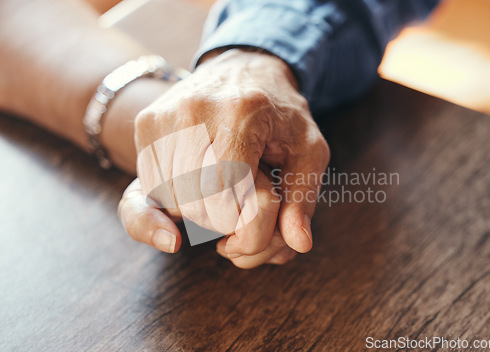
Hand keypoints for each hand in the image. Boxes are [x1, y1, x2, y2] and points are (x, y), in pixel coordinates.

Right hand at [119, 49, 329, 266]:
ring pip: (167, 198)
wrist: (244, 67)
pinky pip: (150, 185)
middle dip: (215, 218)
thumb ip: (303, 198)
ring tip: (218, 183)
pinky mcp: (146, 124)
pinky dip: (175, 196)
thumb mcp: (308, 149)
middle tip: (236, 198)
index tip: (249, 208)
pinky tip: (198, 177)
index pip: (222, 193)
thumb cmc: (279, 113)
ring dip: (194, 208)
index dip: (235, 218)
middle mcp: (194, 110)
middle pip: (192, 201)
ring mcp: (164, 116)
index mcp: (241, 114)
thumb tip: (300, 244)